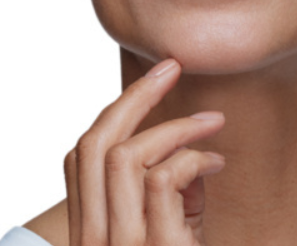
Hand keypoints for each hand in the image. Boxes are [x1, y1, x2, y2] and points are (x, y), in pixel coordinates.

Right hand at [64, 58, 225, 245]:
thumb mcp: (169, 230)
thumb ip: (168, 192)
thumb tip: (180, 142)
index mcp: (87, 230)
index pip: (81, 157)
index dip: (113, 111)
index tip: (148, 81)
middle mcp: (91, 239)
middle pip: (94, 146)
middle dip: (134, 97)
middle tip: (172, 68)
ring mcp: (120, 245)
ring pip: (125, 156)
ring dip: (173, 127)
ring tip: (211, 123)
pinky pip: (164, 178)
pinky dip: (193, 158)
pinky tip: (215, 163)